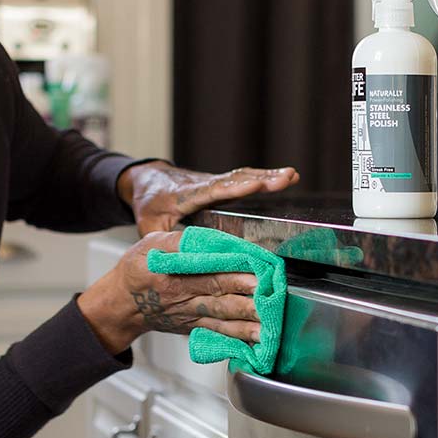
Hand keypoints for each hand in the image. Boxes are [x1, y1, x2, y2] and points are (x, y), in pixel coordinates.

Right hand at [77, 231, 260, 354]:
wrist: (123, 305)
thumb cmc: (137, 270)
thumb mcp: (149, 244)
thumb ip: (177, 241)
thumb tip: (208, 239)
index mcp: (171, 274)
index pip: (205, 271)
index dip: (230, 270)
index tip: (253, 266)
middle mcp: (182, 297)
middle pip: (217, 296)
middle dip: (244, 296)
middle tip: (267, 294)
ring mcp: (190, 315)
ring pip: (221, 319)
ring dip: (246, 323)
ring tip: (267, 328)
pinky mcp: (194, 327)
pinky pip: (217, 334)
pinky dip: (236, 340)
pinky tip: (255, 344)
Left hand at [119, 161, 299, 234]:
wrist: (146, 180)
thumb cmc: (148, 205)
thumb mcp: (149, 227)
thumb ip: (165, 243)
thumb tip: (182, 262)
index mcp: (186, 195)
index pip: (213, 190)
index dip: (234, 188)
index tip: (255, 184)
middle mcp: (203, 184)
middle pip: (234, 179)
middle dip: (261, 178)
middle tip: (286, 178)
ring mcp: (213, 182)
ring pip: (242, 176)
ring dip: (268, 175)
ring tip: (291, 175)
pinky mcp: (220, 183)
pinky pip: (243, 178)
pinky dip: (264, 177)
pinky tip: (284, 177)